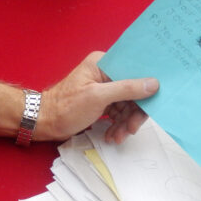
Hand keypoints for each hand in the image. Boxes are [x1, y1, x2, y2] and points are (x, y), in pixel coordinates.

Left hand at [37, 51, 158, 142]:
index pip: (133, 72)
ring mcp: (103, 87)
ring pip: (126, 104)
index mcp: (103, 63)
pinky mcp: (101, 101)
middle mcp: (105, 72)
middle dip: (133, 113)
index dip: (146, 88)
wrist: (45, 123)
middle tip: (131, 129)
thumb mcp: (98, 97)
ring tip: (118, 137)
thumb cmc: (66, 107)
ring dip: (125, 122)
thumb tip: (154, 84)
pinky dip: (117, 125)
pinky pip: (118, 111)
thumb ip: (126, 89)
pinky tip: (113, 136)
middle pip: (132, 91)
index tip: (154, 104)